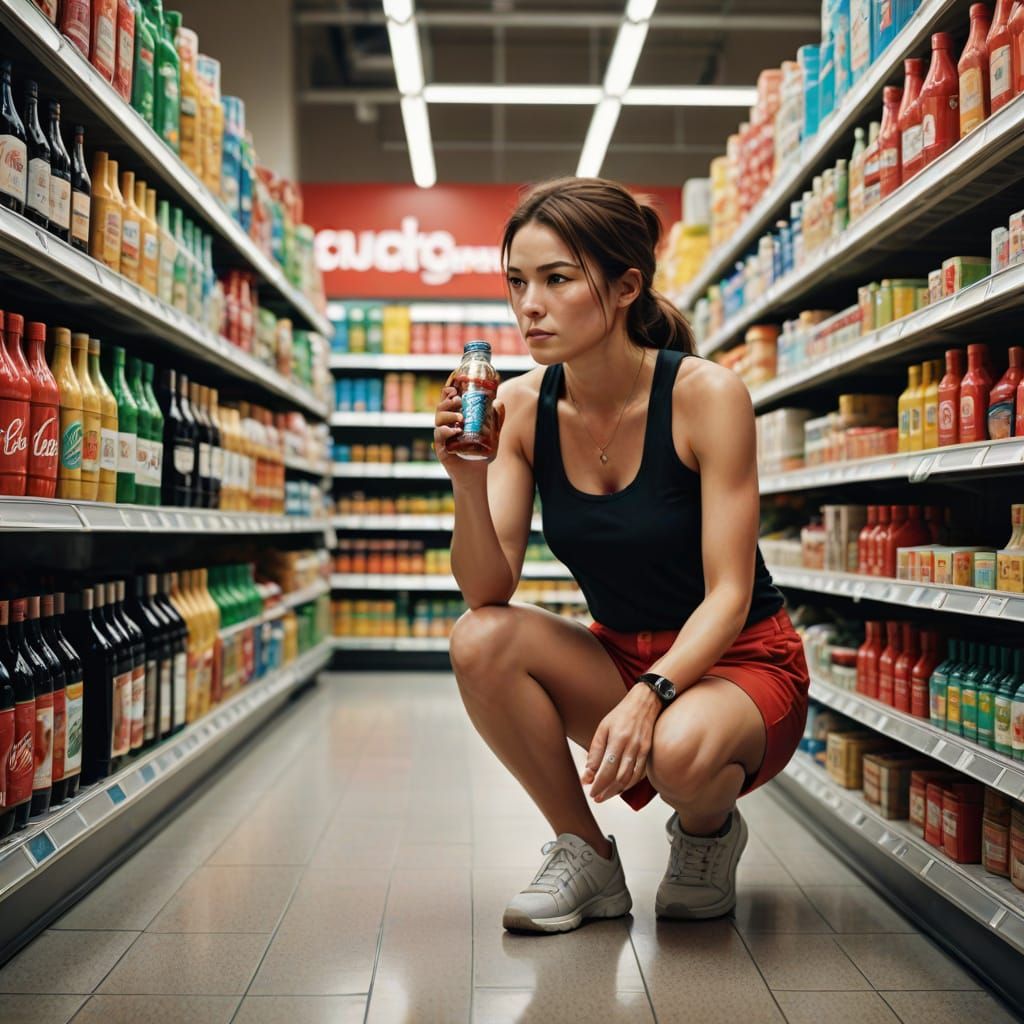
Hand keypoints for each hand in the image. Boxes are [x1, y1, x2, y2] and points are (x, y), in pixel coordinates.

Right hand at [433, 380, 504, 481]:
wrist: (476, 475)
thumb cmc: (480, 454)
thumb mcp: (491, 435)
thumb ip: (496, 420)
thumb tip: (500, 403)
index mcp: (454, 420)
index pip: (447, 401)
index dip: (447, 391)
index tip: (454, 386)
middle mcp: (446, 426)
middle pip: (441, 408)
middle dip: (448, 401)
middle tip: (458, 401)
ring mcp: (442, 438)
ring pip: (438, 420)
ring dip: (448, 415)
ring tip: (461, 418)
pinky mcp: (441, 449)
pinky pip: (439, 437)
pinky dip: (445, 432)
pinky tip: (454, 431)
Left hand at [581, 685, 660, 802]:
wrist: (645, 702)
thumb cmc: (621, 714)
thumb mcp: (603, 728)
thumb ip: (595, 751)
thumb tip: (588, 773)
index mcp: (617, 739)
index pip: (606, 770)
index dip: (598, 784)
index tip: (590, 791)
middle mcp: (631, 746)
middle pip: (619, 778)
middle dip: (607, 791)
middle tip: (597, 798)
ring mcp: (642, 750)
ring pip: (630, 779)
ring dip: (617, 791)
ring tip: (606, 795)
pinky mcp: (648, 752)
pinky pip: (640, 774)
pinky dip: (630, 784)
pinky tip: (621, 787)